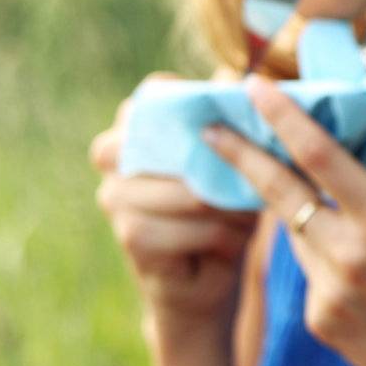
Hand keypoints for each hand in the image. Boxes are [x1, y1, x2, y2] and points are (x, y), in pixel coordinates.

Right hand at [91, 75, 257, 330]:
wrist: (203, 281)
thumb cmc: (222, 207)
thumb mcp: (234, 160)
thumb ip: (233, 123)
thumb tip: (247, 84)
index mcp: (134, 122)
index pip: (160, 93)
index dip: (202, 108)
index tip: (237, 125)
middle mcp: (112, 151)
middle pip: (181, 144)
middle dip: (226, 167)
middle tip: (253, 181)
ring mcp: (114, 194)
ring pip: (195, 192)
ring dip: (232, 208)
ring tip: (243, 217)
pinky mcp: (131, 234)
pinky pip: (195, 227)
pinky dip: (224, 236)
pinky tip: (227, 243)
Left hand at [200, 77, 365, 365]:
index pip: (321, 158)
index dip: (284, 119)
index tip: (255, 88)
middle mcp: (350, 256)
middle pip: (281, 193)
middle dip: (242, 156)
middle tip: (212, 130)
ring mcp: (329, 292)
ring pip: (299, 231)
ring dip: (304, 212)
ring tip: (345, 219)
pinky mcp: (319, 320)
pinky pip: (312, 269)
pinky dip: (328, 256)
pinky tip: (365, 275)